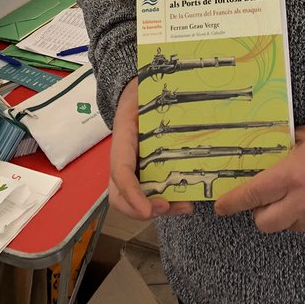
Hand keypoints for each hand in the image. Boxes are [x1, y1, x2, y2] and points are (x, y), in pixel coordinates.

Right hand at [109, 78, 193, 220]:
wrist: (133, 93)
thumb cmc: (140, 94)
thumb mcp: (143, 93)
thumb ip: (150, 100)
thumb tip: (174, 95)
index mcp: (122, 139)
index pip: (120, 172)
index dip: (132, 194)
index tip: (148, 210)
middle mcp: (122, 159)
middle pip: (119, 196)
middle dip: (140, 210)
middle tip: (168, 207)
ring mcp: (130, 167)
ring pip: (132, 200)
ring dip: (156, 210)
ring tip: (185, 206)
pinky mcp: (143, 170)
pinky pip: (146, 193)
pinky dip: (164, 202)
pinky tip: (185, 200)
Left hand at [214, 109, 304, 233]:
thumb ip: (282, 149)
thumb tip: (261, 156)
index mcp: (292, 175)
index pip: (252, 195)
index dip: (232, 203)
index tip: (221, 207)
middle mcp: (303, 200)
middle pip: (264, 223)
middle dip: (260, 212)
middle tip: (266, 198)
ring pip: (287, 226)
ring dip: (286, 214)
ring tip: (301, 192)